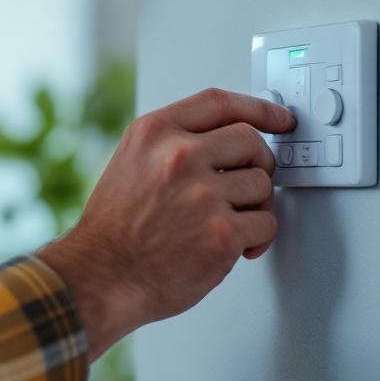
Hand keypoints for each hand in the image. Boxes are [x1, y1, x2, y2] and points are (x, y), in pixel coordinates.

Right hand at [35, 88, 295, 359]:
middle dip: (258, 164)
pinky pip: (266, 224)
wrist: (101, 277)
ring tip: (224, 222)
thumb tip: (229, 138)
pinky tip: (232, 245)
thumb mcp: (131, 162)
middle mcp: (179, 157)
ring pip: (262, 185)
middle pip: (251, 141)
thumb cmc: (114, 229)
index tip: (279, 118)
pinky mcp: (222, 233)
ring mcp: (202, 195)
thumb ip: (174, 143)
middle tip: (248, 185)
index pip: (220, 103)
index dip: (258, 109)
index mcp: (155, 133)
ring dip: (253, 206)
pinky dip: (256, 239)